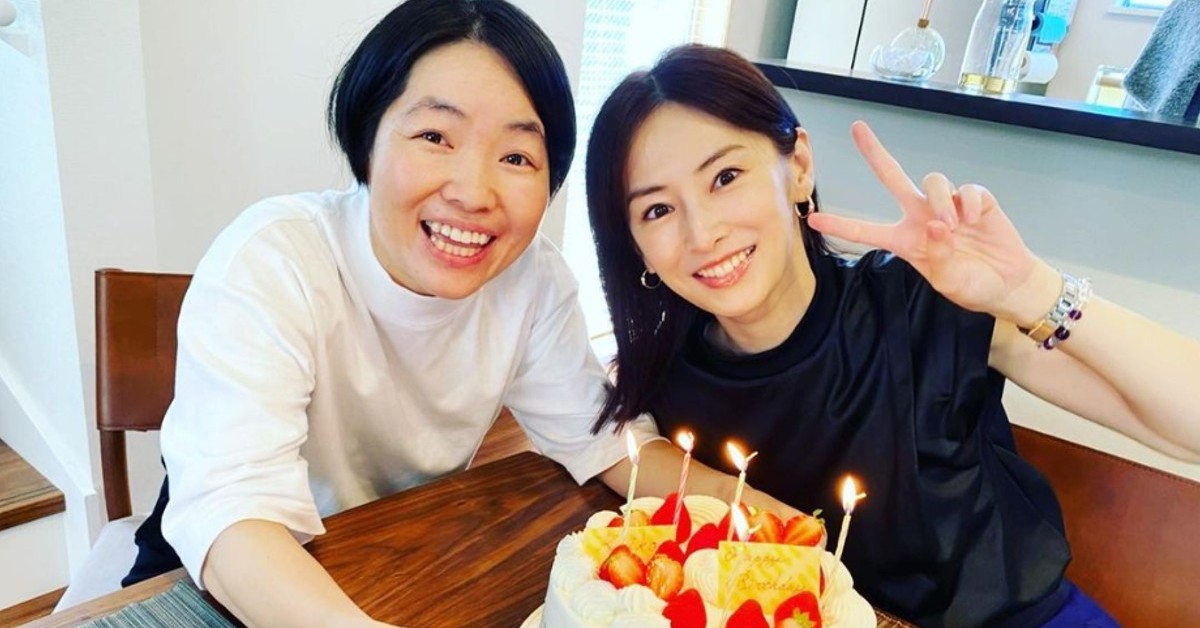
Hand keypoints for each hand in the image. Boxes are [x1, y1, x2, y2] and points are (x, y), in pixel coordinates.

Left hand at [807, 121, 1053, 323]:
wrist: (1006, 283)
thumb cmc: (970, 282)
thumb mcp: (947, 278)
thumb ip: (937, 254)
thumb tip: (935, 225)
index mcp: (904, 240)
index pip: (867, 232)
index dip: (841, 226)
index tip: (813, 219)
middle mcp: (920, 217)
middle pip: (892, 177)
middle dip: (874, 153)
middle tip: (857, 129)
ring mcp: (946, 205)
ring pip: (932, 181)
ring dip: (940, 202)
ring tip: (951, 226)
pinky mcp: (975, 200)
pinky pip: (966, 189)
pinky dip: (969, 203)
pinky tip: (974, 221)